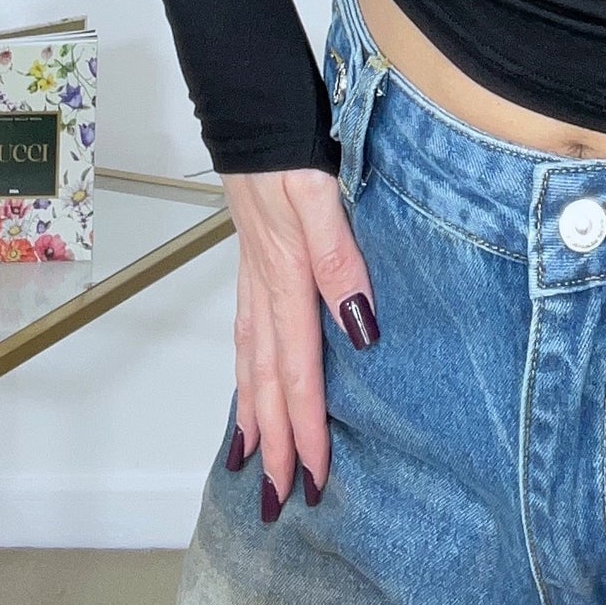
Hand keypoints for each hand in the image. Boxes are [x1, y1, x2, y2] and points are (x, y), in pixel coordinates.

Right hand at [220, 166, 376, 512]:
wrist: (252, 103)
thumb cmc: (289, 142)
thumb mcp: (321, 193)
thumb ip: (339, 259)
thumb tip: (359, 329)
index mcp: (287, 277)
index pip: (299, 371)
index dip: (306, 429)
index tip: (313, 481)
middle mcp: (265, 285)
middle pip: (268, 380)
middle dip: (276, 443)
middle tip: (280, 501)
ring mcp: (255, 273)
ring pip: (252, 361)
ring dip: (255, 416)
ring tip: (254, 464)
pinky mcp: (255, 258)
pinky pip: (247, 332)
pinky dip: (247, 371)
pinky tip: (251, 385)